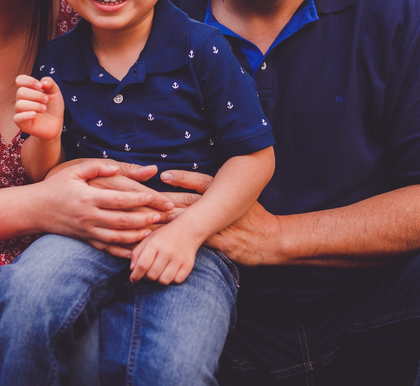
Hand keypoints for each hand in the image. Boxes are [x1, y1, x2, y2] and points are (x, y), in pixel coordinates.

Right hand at [14, 75, 63, 140]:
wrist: (56, 124)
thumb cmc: (53, 106)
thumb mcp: (55, 92)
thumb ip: (50, 83)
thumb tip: (42, 82)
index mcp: (28, 90)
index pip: (20, 80)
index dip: (29, 81)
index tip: (40, 86)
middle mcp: (21, 99)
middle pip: (21, 92)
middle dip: (36, 95)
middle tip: (46, 100)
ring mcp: (20, 111)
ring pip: (19, 104)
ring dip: (35, 105)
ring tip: (44, 109)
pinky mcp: (21, 123)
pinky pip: (17, 118)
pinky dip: (26, 115)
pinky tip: (35, 115)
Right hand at [38, 160, 174, 248]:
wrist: (35, 209)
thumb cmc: (56, 187)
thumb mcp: (73, 171)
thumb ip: (95, 167)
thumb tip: (115, 168)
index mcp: (87, 197)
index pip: (118, 200)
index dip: (139, 200)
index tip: (154, 198)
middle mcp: (88, 216)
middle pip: (122, 221)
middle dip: (144, 220)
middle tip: (161, 217)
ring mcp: (87, 231)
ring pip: (117, 238)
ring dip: (137, 236)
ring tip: (152, 231)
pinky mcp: (85, 240)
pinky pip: (107, 249)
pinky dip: (122, 251)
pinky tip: (136, 249)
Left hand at [128, 224, 199, 283]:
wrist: (188, 229)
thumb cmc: (165, 235)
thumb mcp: (149, 238)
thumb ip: (138, 252)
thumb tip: (132, 268)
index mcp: (155, 244)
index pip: (142, 265)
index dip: (135, 275)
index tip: (133, 279)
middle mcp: (167, 252)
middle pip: (152, 275)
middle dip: (147, 277)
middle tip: (148, 272)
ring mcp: (178, 259)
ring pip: (163, 281)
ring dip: (159, 279)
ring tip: (159, 272)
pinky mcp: (188, 265)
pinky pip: (176, 281)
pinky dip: (172, 279)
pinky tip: (170, 272)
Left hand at [160, 169, 281, 266]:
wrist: (272, 239)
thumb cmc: (254, 217)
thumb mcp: (240, 198)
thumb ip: (220, 190)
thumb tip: (200, 182)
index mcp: (225, 193)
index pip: (200, 182)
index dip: (182, 178)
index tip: (164, 175)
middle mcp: (221, 207)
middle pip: (189, 201)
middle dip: (167, 199)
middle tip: (146, 197)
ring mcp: (221, 225)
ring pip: (190, 221)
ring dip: (169, 220)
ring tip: (149, 218)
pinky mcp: (220, 242)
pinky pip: (197, 242)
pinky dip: (181, 241)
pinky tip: (167, 243)